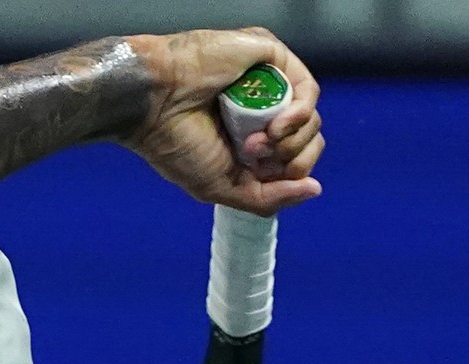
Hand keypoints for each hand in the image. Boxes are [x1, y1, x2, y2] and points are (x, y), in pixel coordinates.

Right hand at [124, 28, 323, 215]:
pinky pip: (309, 91)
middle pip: (309, 142)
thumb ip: (269, 198)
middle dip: (291, 161)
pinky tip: (276, 125)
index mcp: (252, 141)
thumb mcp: (224, 187)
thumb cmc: (175, 143)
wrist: (153, 106)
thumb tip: (314, 189)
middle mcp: (263, 113)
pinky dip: (299, 116)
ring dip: (291, 141)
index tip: (255, 172)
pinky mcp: (272, 59)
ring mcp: (269, 85)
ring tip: (259, 140)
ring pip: (312, 120)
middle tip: (253, 155)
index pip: (296, 161)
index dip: (288, 174)